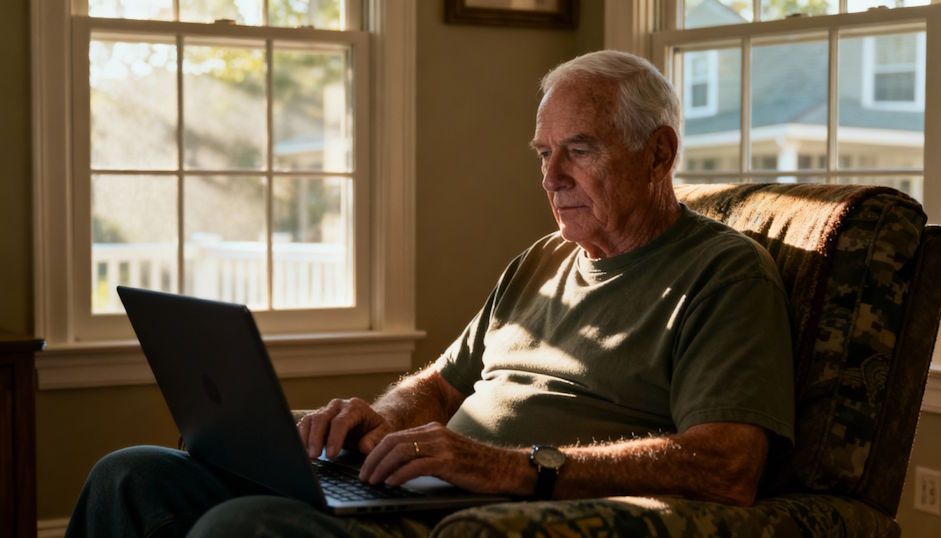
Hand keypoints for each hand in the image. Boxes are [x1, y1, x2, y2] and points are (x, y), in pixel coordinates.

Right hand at [297, 398, 393, 458]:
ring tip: (305, 455)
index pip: (341, 421)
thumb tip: (364, 448)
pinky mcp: (317, 417)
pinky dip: (301, 436)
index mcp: (355, 407)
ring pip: (310, 419)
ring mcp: (326, 410)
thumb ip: (375, 439)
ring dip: (305, 437)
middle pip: (322, 418)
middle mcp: (338, 405)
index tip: (331, 455)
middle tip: (314, 457)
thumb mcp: (383, 432)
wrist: (370, 421)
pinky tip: (301, 450)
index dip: (334, 438)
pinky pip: (305, 423)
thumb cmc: (376, 428)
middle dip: (316, 438)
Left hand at [357, 422, 529, 494]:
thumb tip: (397, 468)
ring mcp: (442, 446)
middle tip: (363, 476)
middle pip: (393, 442)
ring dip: (382, 467)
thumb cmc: (474, 466)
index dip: (376, 452)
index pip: (395, 437)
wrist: (503, 468)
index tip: (365, 467)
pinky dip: (400, 474)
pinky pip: (417, 465)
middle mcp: (435, 433)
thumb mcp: (446, 454)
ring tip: (372, 481)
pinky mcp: (448, 461)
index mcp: (432, 430)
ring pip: (401, 452)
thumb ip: (425, 454)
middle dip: (373, 459)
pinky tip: (391, 483)